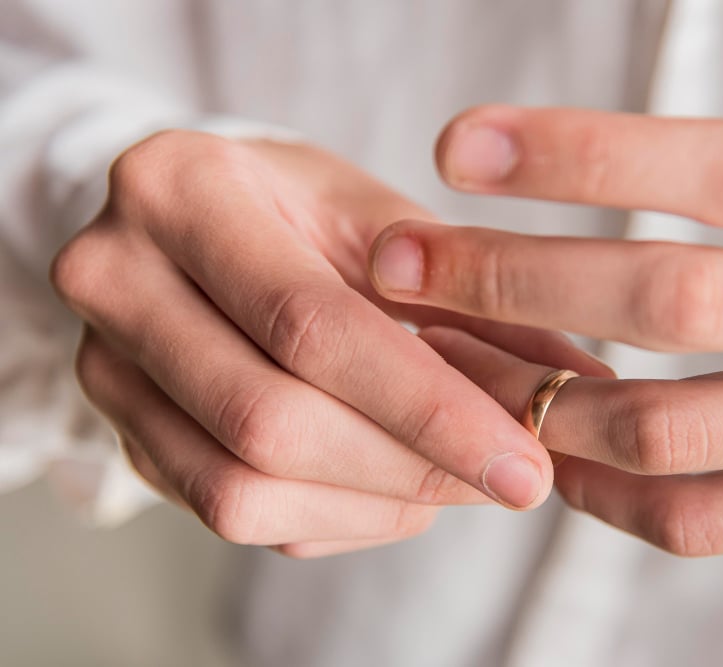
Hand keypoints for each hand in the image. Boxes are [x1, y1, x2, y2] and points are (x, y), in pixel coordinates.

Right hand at [51, 131, 608, 556]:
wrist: (193, 223)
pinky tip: (396, 494)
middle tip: (514, 482)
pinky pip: (232, 515)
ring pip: (243, 490)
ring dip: (377, 504)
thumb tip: (577, 385)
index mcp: (180, 191)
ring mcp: (104, 369)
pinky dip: (336, 519)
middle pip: (271, 420)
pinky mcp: (124, 435)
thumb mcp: (379, 219)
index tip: (526, 459)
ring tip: (460, 481)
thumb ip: (471, 298)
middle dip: (411, 467)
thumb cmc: (296, 207)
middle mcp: (115, 280)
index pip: (310, 324)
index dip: (428, 406)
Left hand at [368, 0, 722, 562]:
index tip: (460, 148)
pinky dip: (615, 496)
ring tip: (455, 364)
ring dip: (545, 400)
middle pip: (669, 298)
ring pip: (672, 427)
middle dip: (512, 280)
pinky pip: (713, 519)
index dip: (585, 157)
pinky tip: (560, 458)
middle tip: (394, 265)